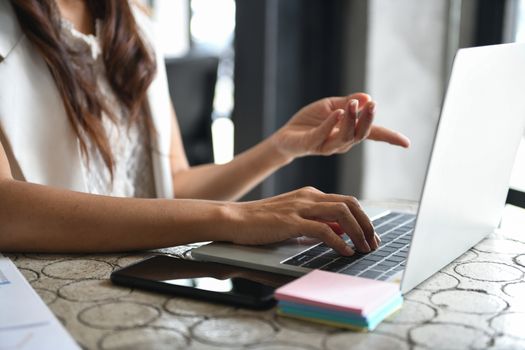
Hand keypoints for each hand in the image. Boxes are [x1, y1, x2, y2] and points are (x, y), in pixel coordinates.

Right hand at [227, 186, 380, 254]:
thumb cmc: (261, 222)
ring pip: (341, 213)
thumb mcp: (293, 219)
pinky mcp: (291, 222)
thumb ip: (316, 222)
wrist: (234, 219)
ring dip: (358, 232)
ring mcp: (300, 207)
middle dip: (366, 224)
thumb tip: (341, 233)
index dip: (363, 218)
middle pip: (350, 204)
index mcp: (310, 194)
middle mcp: (308, 197)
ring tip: (364, 248)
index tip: (370, 236)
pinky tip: (345, 252)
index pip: (346, 201)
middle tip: (373, 243)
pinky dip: (339, 241)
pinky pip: (323, 230)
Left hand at [270, 93, 410, 160]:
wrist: (285, 136)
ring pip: (344, 137)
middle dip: (368, 120)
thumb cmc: (310, 122)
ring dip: (351, 120)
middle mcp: (340, 142)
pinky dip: (331, 124)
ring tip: (353, 104)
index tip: (406, 144)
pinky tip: (338, 112)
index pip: (372, 135)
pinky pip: (322, 135)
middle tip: (373, 105)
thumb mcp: (331, 106)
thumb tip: (367, 98)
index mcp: (348, 132)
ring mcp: (326, 146)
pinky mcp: (310, 144)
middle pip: (360, 135)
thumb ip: (348, 102)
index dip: (389, 138)